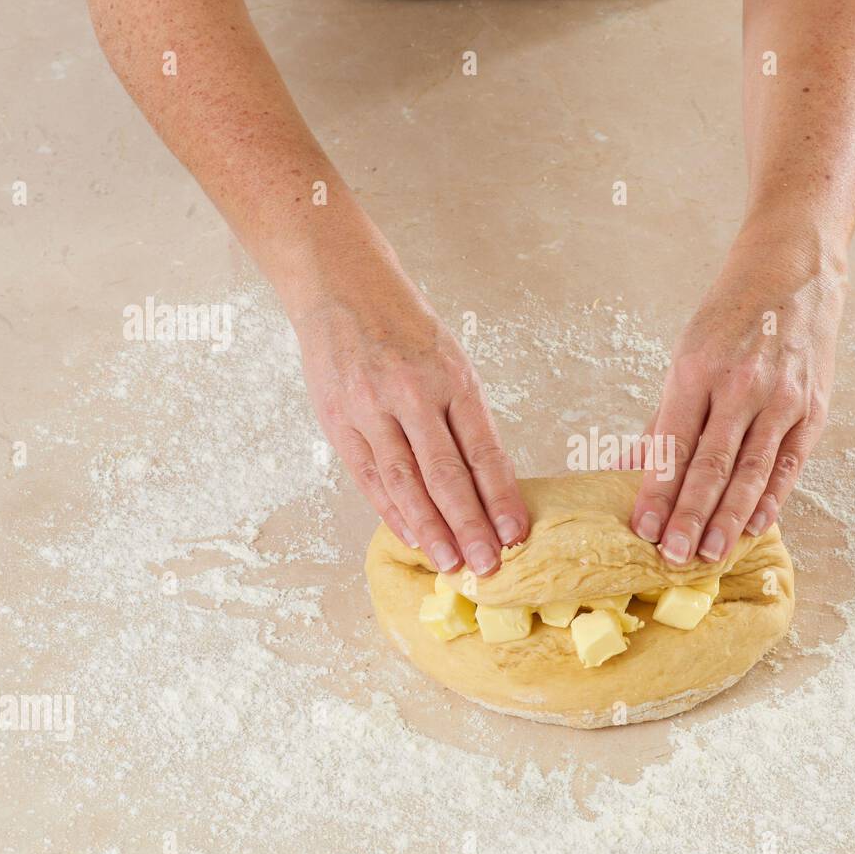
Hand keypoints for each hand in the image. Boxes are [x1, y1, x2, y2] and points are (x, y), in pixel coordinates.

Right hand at [286, 244, 527, 575]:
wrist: (342, 287)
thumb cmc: (406, 329)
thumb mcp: (450, 361)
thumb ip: (464, 418)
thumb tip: (487, 484)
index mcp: (452, 378)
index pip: (484, 450)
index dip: (500, 497)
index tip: (515, 533)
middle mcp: (412, 394)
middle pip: (446, 474)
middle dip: (469, 526)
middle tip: (487, 565)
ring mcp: (371, 408)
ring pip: (405, 482)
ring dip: (431, 529)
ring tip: (451, 563)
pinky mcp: (338, 420)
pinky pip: (369, 476)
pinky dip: (391, 511)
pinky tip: (412, 536)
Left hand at [631, 222, 843, 563]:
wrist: (795, 271)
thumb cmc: (732, 313)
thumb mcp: (687, 353)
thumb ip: (665, 417)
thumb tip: (632, 468)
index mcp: (698, 369)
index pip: (674, 444)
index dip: (657, 492)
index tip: (642, 529)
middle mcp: (741, 386)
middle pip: (711, 466)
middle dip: (689, 516)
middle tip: (673, 556)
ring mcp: (781, 399)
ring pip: (750, 472)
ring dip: (728, 519)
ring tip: (708, 554)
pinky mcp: (812, 408)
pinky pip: (788, 464)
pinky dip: (771, 498)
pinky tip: (754, 527)